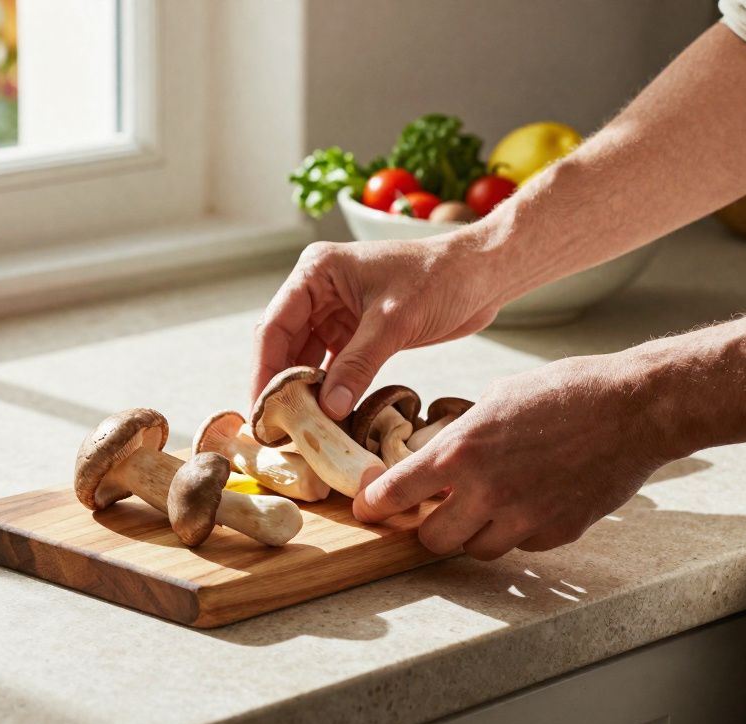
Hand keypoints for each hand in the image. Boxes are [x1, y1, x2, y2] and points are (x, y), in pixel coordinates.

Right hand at [252, 237, 503, 419]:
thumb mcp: (393, 322)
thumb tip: (328, 410)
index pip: (275, 325)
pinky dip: (329, 390)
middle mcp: (319, 290)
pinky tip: (326, 417)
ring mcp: (337, 311)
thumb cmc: (440, 278)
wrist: (484, 274)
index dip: (264, 370)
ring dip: (304, 391)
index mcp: (316, 272)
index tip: (261, 409)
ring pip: (306, 358)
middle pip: (284, 344)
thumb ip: (357, 365)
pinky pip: (333, 365)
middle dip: (280, 385)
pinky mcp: (358, 331)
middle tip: (275, 428)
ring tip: (298, 429)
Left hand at [354, 355, 671, 558]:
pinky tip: (531, 501)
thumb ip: (463, 434)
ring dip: (473, 533)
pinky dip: (517, 532)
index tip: (368, 509)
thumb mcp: (497, 398)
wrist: (634, 408)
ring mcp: (522, 517)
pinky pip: (520, 545)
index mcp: (460, 451)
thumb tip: (443, 454)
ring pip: (475, 550)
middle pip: (431, 539)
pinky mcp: (556, 532)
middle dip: (429, 527)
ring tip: (489, 504)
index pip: (396, 493)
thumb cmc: (567, 391)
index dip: (375, 505)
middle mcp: (485, 491)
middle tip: (436, 511)